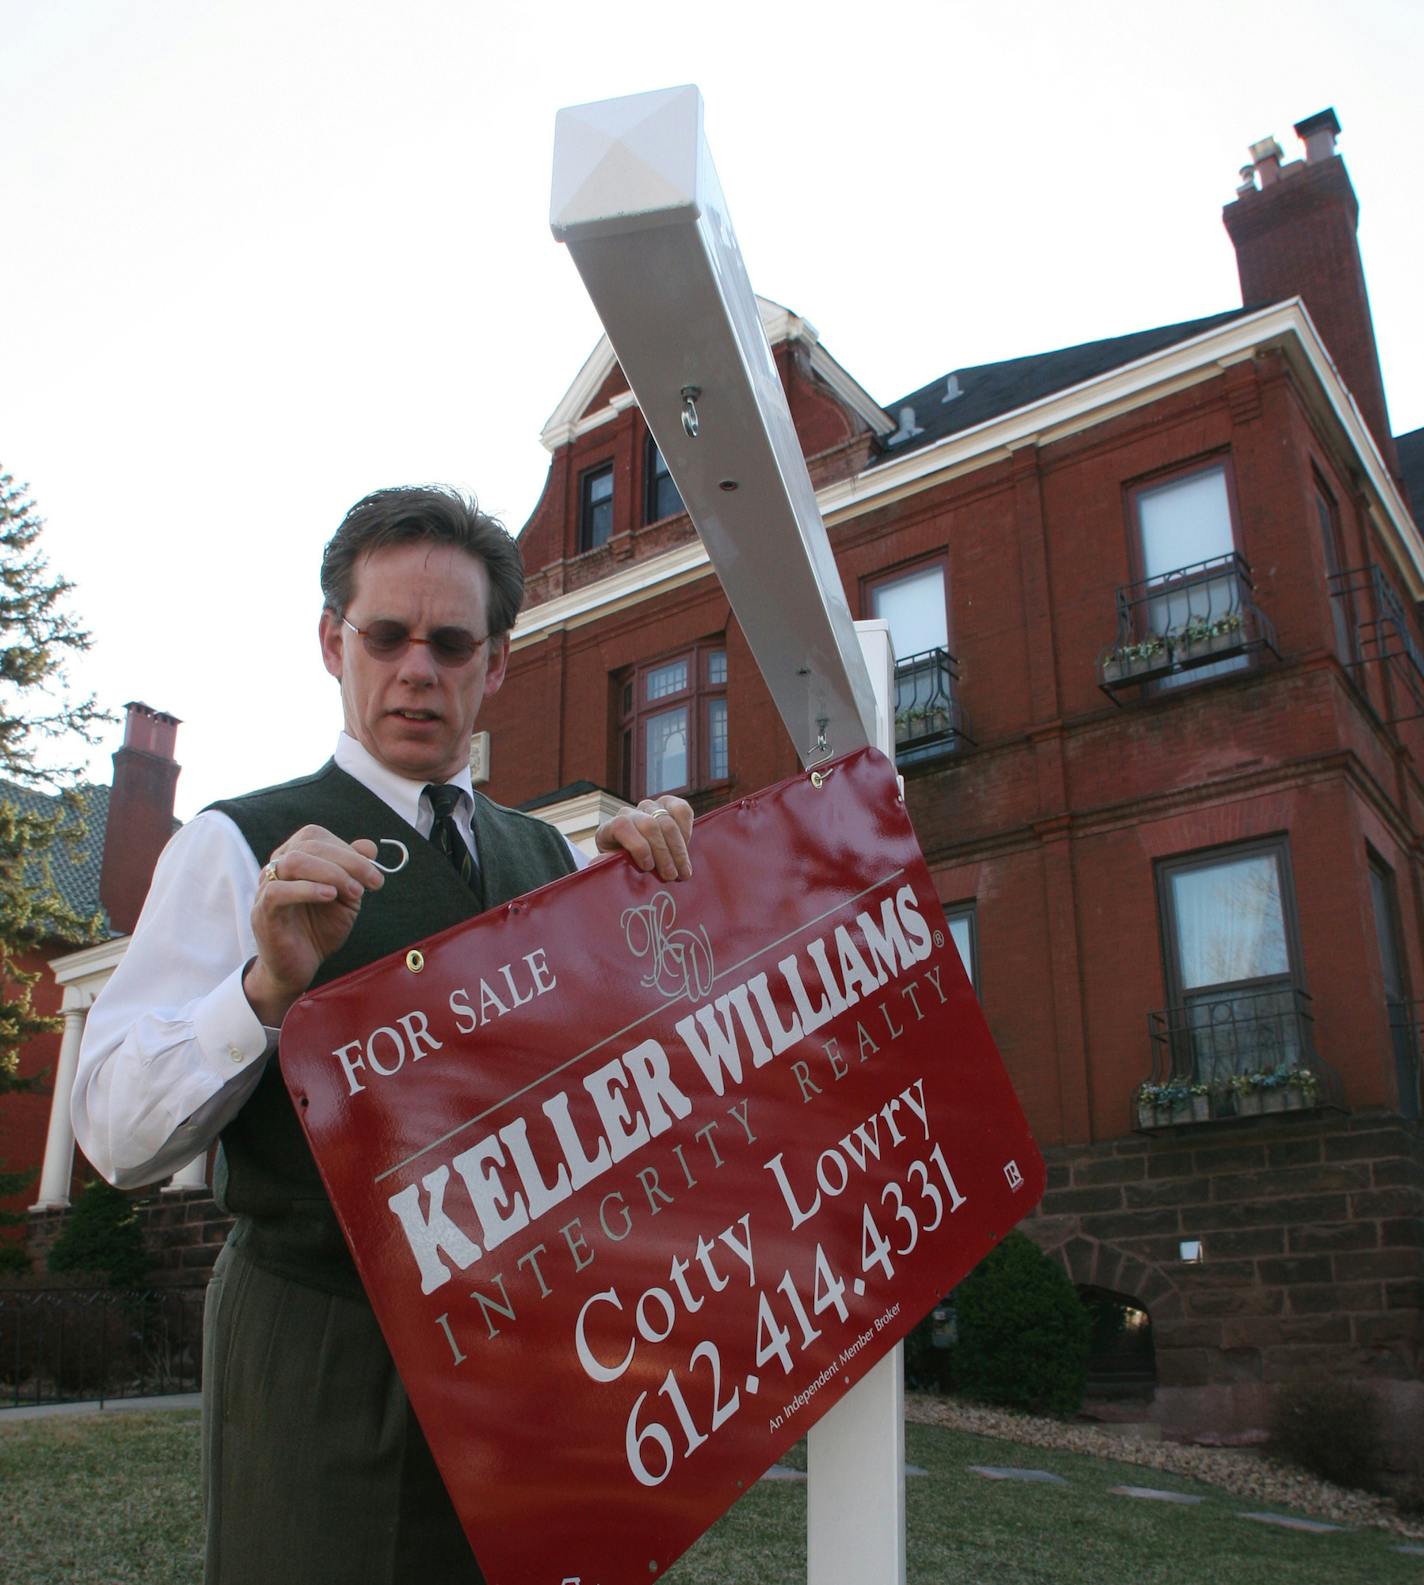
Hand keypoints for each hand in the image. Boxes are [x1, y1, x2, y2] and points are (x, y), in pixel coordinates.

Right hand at [242, 825, 385, 1025]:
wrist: (300, 967)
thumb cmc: (320, 929)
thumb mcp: (346, 898)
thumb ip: (355, 871)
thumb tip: (369, 845)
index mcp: (294, 858)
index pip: (316, 837)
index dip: (348, 850)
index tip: (375, 875)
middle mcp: (276, 867)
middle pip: (309, 846)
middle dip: (348, 862)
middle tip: (371, 884)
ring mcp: (266, 888)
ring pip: (294, 862)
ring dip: (332, 873)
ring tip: (354, 893)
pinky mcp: (263, 912)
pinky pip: (279, 891)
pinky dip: (308, 889)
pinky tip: (330, 897)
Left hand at [595, 796, 693, 881]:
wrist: (638, 860)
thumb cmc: (624, 868)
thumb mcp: (611, 870)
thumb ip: (606, 865)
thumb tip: (598, 863)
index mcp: (609, 829)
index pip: (622, 826)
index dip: (638, 846)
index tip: (648, 867)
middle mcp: (629, 814)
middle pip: (649, 826)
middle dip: (663, 853)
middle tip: (671, 876)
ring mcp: (649, 808)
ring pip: (667, 821)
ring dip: (678, 849)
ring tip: (683, 871)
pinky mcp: (668, 805)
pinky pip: (681, 809)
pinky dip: (687, 829)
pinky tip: (688, 847)